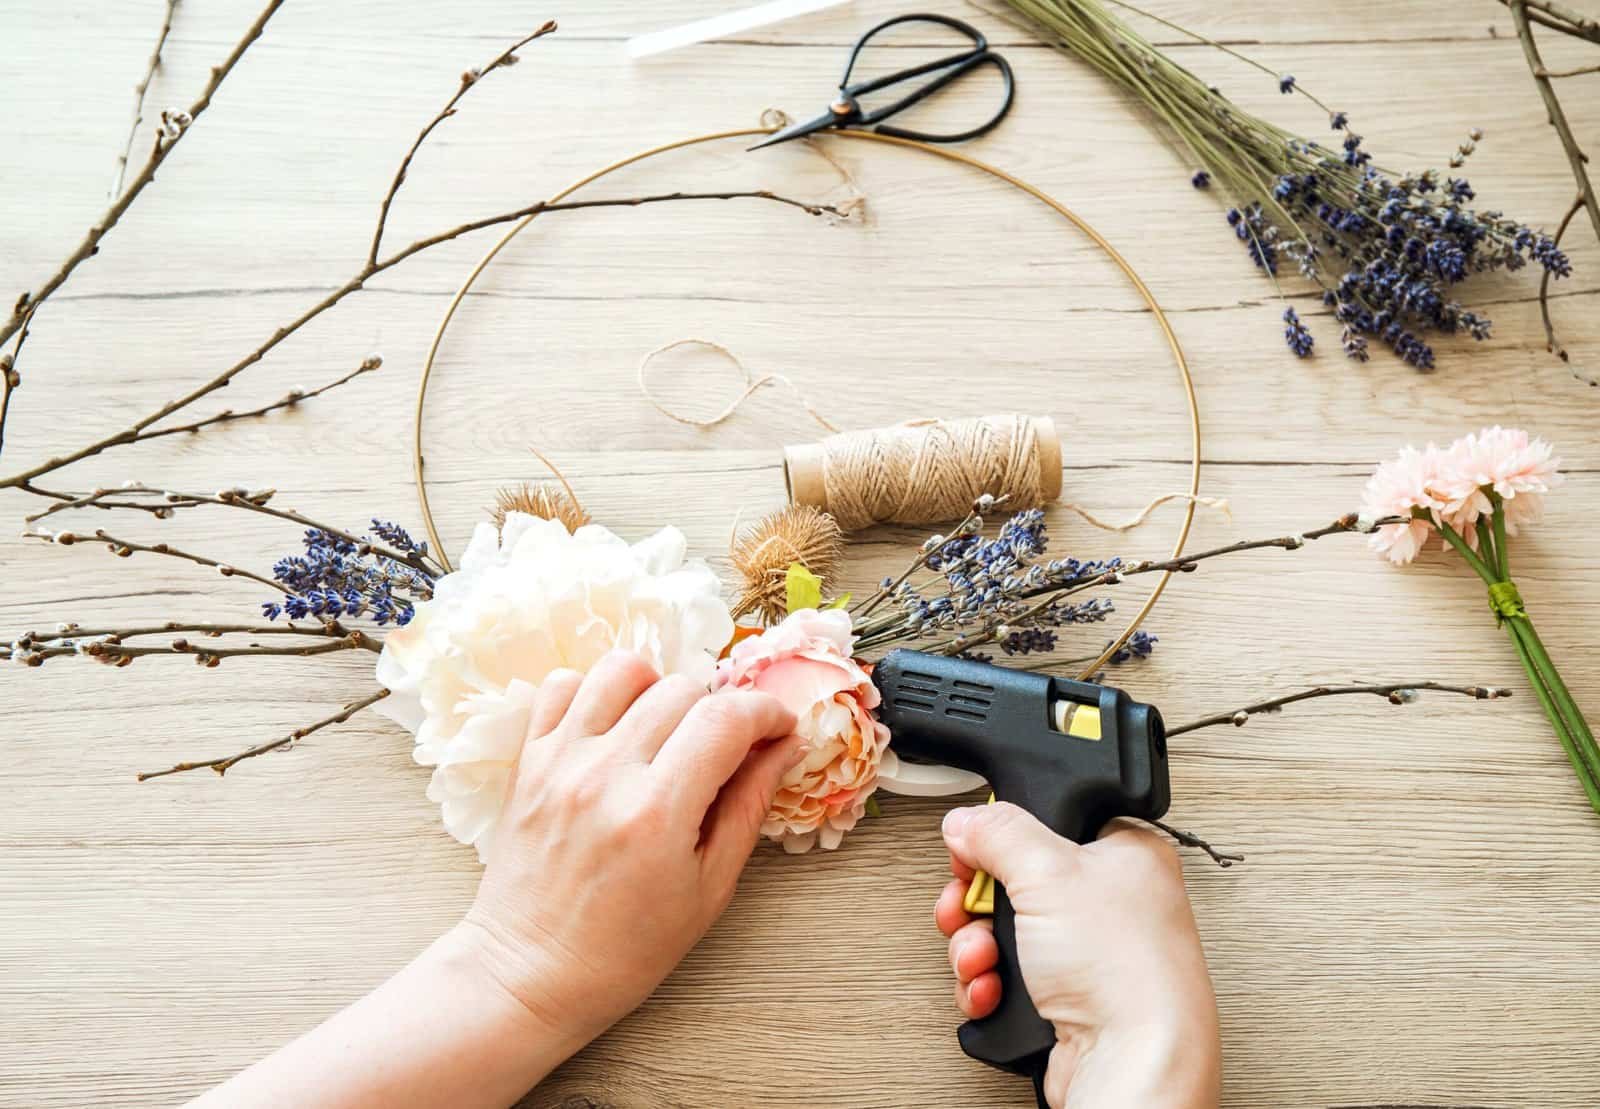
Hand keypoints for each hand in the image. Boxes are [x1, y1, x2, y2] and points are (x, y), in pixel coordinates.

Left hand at [462, 649, 803, 1053]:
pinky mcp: (528, 760)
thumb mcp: (709, 888)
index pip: (726, 719)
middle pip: (682, 689)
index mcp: (657, 813)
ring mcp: (560, 761)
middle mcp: (606, 773)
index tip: (778, 729)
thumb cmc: (625, 948)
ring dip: (658, 688)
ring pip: (622, 669)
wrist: (529, 973)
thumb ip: (749, 807)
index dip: (766, 713)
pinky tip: (613, 727)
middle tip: (724, 748)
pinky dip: (594, 691)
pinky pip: (561, 685)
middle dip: (718, 709)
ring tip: (666, 729)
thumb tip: (785, 748)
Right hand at [935, 804, 1221, 1108]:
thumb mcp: (1049, 872)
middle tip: (969, 906)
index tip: (975, 850)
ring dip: (976, 948)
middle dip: (976, 902)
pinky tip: (993, 989)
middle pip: (1014, 881)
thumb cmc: (1126, 970)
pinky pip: (1006, 978)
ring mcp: (1086, 955)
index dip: (1005, 836)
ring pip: (1003, 933)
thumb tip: (968, 820)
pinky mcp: (1064, 999)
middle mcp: (1109, 903)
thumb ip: (999, 832)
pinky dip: (988, 985)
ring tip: (983, 958)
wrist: (1131, 1063)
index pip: (1050, 821)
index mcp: (1125, 854)